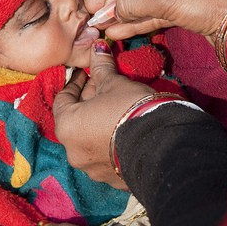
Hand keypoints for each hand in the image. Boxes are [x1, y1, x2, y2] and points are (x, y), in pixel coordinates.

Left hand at [53, 40, 154, 188]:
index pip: (62, 99)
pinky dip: (109, 142)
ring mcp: (91, 169)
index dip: (75, 83)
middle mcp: (73, 151)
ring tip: (116, 108)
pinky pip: (105, 155)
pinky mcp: (111, 179)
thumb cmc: (131, 109)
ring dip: (98, 122)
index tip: (86, 73)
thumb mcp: (115, 83)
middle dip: (88, 101)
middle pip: (76, 119)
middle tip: (104, 86)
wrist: (164, 146)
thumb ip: (101, 66)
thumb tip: (96, 46)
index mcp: (67, 127)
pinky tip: (124, 130)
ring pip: (89, 139)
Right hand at [85, 0, 226, 40]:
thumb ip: (130, 2)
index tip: (107, 5)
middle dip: (114, 1)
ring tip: (101, 27)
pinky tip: (118, 32)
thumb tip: (111, 11)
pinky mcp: (184, 8)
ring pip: (144, 0)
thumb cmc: (203, 1)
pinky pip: (154, 13)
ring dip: (123, 15)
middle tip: (91, 13)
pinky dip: (138, 22)